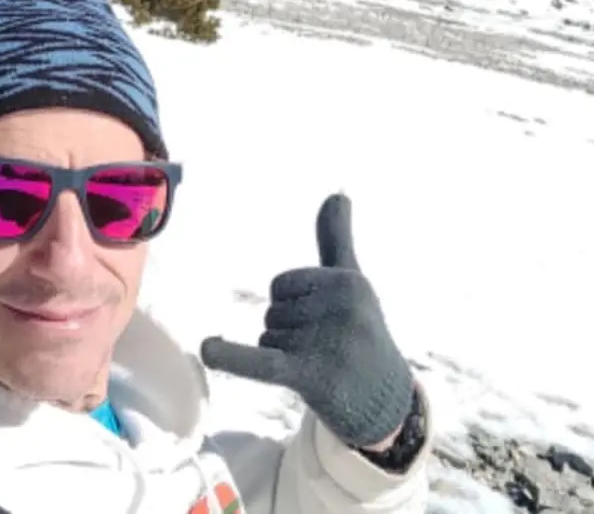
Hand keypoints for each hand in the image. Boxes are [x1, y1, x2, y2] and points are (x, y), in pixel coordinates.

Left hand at [200, 193, 413, 448]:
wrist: (385, 402)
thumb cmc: (362, 332)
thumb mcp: (352, 282)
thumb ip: (336, 238)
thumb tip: (338, 192)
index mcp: (347, 280)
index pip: (281, 284)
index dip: (292, 304)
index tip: (323, 321)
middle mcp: (341, 309)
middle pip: (274, 311)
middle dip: (290, 332)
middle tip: (326, 348)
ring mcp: (328, 343)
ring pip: (268, 337)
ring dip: (286, 354)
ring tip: (323, 365)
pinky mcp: (312, 376)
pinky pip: (262, 361)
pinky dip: (232, 357)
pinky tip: (208, 349)